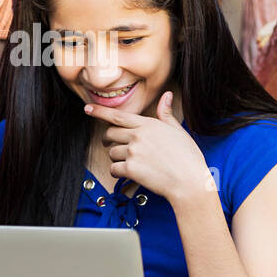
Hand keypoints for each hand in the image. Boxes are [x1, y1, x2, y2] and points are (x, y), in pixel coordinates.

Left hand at [85, 91, 213, 205]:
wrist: (189, 181)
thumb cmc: (187, 157)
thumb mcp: (178, 130)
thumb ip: (166, 113)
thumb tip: (167, 95)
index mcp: (148, 125)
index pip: (118, 116)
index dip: (100, 112)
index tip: (88, 108)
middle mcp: (138, 136)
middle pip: (110, 134)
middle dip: (109, 140)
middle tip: (112, 145)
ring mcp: (133, 152)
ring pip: (111, 152)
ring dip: (116, 158)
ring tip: (131, 162)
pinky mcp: (131, 169)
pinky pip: (114, 169)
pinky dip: (117, 172)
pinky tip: (129, 174)